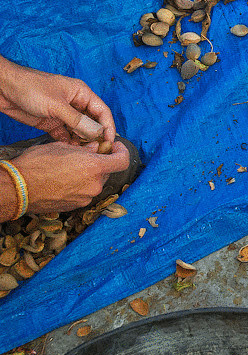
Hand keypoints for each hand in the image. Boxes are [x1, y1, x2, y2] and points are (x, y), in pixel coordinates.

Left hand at [0, 56, 114, 142]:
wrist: (3, 89)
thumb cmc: (30, 87)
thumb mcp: (57, 104)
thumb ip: (77, 120)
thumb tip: (96, 132)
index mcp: (81, 93)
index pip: (102, 111)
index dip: (108, 126)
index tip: (109, 141)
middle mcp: (75, 103)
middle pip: (92, 122)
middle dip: (95, 136)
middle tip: (97, 150)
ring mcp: (63, 113)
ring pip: (79, 130)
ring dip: (81, 141)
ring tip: (83, 153)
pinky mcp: (51, 122)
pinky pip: (65, 135)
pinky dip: (68, 143)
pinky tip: (70, 151)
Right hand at [1, 140, 129, 219]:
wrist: (17, 189)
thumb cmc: (37, 164)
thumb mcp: (62, 147)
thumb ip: (84, 148)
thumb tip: (96, 148)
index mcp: (94, 167)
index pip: (123, 161)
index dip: (122, 152)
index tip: (116, 147)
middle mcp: (94, 185)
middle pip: (107, 172)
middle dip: (100, 163)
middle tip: (86, 155)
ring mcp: (86, 198)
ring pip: (95, 183)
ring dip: (89, 175)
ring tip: (70, 168)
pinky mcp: (76, 206)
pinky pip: (84, 193)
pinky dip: (80, 186)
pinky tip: (64, 180)